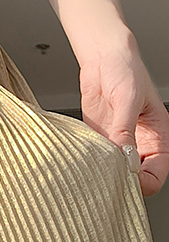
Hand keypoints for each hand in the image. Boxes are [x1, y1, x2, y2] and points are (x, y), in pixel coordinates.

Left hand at [79, 45, 168, 196]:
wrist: (103, 59)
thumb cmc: (125, 71)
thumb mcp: (128, 100)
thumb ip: (125, 131)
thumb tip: (124, 160)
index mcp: (158, 138)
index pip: (156, 175)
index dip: (143, 183)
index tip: (126, 180)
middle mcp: (139, 145)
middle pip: (136, 180)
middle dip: (122, 183)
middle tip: (106, 178)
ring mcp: (119, 144)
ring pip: (115, 173)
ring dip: (104, 174)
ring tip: (93, 168)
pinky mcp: (100, 140)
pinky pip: (97, 160)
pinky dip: (90, 164)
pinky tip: (84, 160)